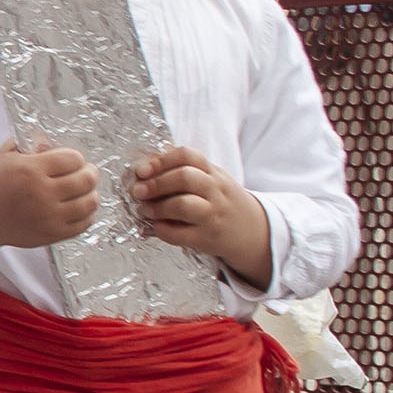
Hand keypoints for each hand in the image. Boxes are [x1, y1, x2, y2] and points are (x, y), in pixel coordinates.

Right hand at [0, 139, 98, 261]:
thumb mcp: (7, 154)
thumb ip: (32, 141)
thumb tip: (56, 139)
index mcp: (30, 170)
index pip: (73, 158)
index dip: (76, 157)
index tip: (72, 160)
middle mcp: (40, 194)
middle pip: (86, 180)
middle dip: (90, 173)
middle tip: (87, 172)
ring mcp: (47, 217)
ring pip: (89, 203)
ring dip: (92, 194)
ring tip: (86, 191)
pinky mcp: (51, 234)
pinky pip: (83, 224)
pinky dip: (88, 215)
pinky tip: (80, 208)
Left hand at [128, 144, 273, 283]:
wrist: (254, 231)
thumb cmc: (223, 202)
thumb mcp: (212, 178)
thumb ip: (186, 167)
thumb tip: (154, 153)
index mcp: (214, 173)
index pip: (189, 156)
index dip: (162, 160)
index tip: (142, 169)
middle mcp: (215, 191)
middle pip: (185, 178)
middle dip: (156, 183)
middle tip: (138, 190)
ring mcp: (213, 216)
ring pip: (184, 205)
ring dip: (157, 207)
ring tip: (144, 209)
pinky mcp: (207, 239)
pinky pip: (179, 234)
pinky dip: (162, 229)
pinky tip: (156, 226)